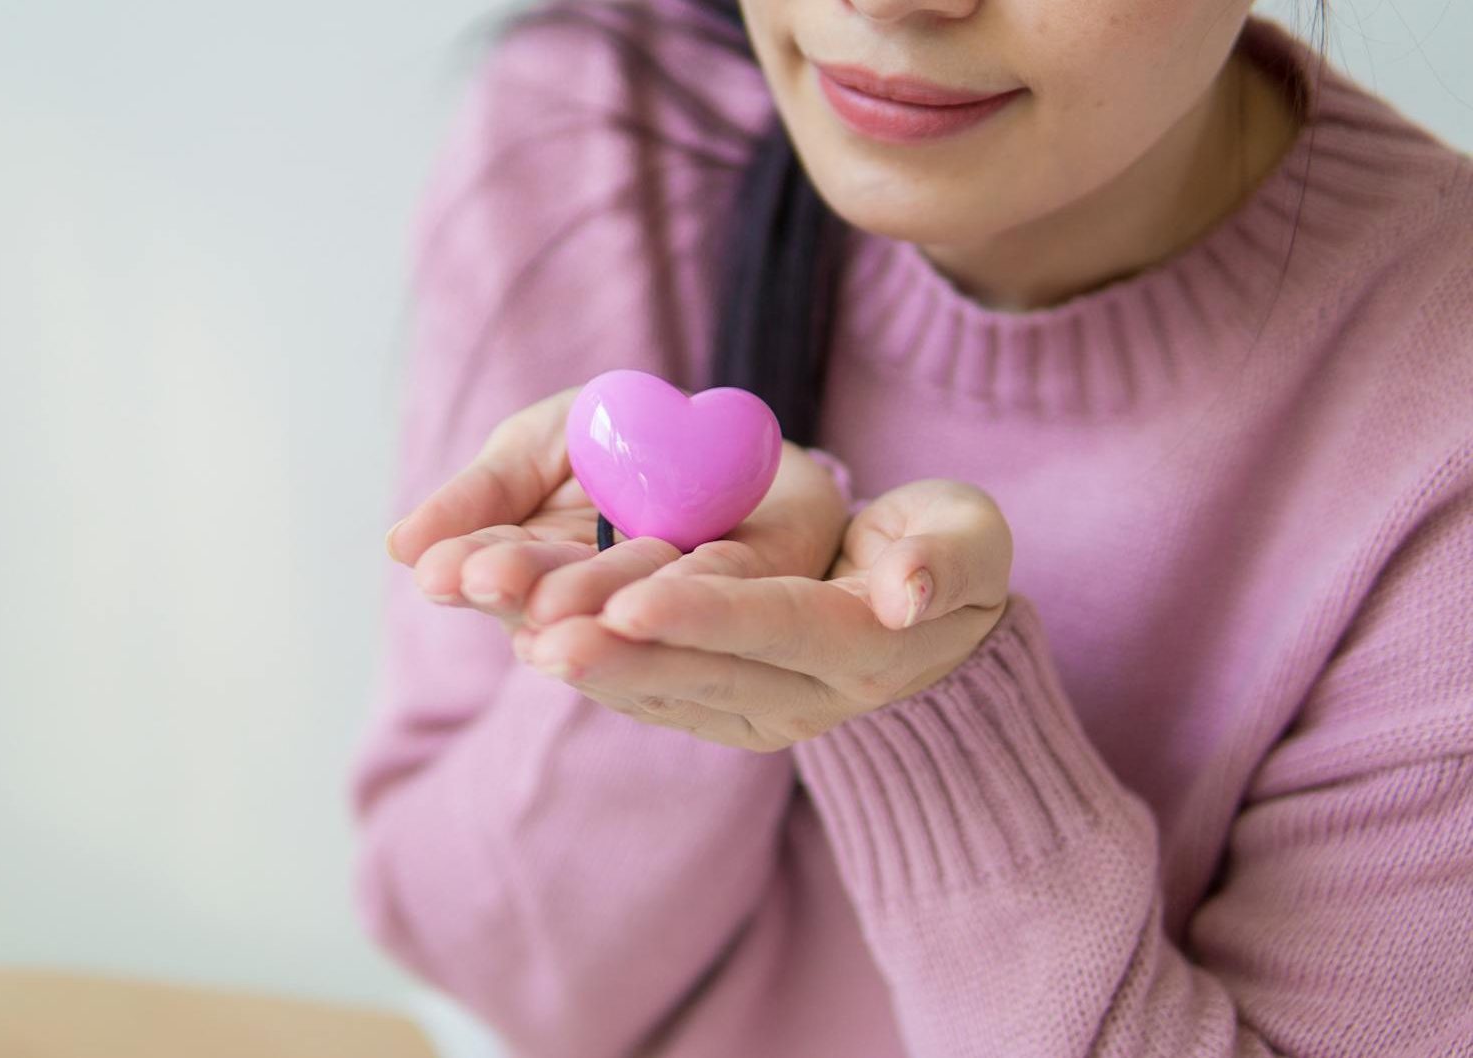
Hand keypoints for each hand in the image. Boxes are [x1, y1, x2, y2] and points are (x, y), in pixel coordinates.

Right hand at [384, 385, 850, 637]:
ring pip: (633, 610)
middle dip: (524, 588)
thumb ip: (483, 492)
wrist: (738, 437)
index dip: (470, 572)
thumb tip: (398, 547)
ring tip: (554, 613)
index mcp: (544, 573)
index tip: (438, 571)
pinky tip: (654, 600)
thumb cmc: (624, 441)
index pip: (499, 576)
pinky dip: (689, 594)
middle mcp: (604, 604)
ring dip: (594, 607)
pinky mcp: (757, 586)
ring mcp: (677, 607)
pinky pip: (723, 588)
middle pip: (559, 602)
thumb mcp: (543, 444)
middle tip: (487, 580)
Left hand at [514, 478, 1013, 751]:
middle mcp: (801, 699)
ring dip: (580, 660)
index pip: (777, 628)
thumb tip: (907, 592)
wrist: (927, 629)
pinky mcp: (713, 711)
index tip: (631, 597)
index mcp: (859, 648)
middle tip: (535, 627)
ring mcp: (751, 714)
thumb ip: (947, 558)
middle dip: (614, 650)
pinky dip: (583, 661)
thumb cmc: (948, 555)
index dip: (705, 614)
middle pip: (697, 671)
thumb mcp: (969, 540)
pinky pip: (641, 690)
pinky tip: (520, 631)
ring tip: (509, 629)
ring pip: (655, 687)